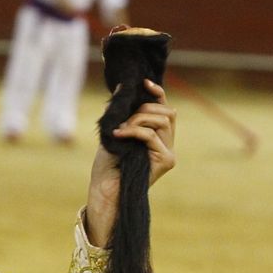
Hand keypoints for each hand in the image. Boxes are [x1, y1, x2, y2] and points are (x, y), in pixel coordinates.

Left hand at [83, 80, 177, 246]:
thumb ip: (122, 112)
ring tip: (121, 131)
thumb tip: (123, 87)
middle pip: (167, 112)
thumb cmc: (107, 165)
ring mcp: (168, 153)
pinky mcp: (166, 160)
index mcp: (157, 136)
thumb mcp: (114, 131)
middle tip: (123, 121)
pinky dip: (134, 131)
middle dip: (143, 109)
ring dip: (138, 120)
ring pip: (162, 120)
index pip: (164, 108)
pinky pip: (152, 135)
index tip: (144, 83)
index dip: (158, 93)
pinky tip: (120, 135)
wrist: (104, 189)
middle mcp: (167, 144)